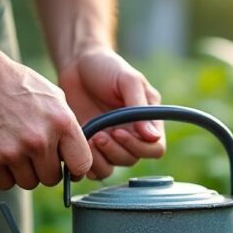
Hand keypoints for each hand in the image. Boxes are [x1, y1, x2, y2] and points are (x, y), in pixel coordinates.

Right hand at [0, 53, 92, 189]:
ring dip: (21, 171)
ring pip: (28, 183)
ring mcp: (12, 152)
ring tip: (11, 146)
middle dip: (43, 168)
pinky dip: (0, 174)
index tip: (65, 165)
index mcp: (61, 123)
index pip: (82, 166)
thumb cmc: (14, 83)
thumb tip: (78, 160)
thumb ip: (68, 128)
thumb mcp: (52, 96)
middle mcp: (39, 140)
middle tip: (30, 150)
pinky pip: (3, 184)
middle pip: (52, 179)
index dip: (74, 169)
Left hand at [57, 48, 164, 179]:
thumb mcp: (128, 80)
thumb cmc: (106, 67)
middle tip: (99, 135)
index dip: (139, 146)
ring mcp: (112, 143)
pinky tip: (81, 143)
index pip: (155, 149)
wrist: (77, 64)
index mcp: (147, 122)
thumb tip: (153, 136)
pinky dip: (88, 163)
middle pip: (133, 159)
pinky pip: (94, 168)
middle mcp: (132, 136)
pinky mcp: (92, 147)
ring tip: (89, 138)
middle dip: (115, 150)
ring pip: (114, 166)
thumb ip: (139, 107)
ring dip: (101, 158)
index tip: (118, 132)